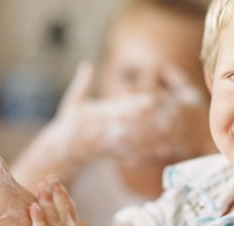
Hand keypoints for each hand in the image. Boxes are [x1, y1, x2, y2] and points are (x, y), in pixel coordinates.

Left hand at [28, 176, 89, 225]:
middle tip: (50, 177)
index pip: (69, 212)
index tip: (59, 185)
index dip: (64, 197)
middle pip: (62, 208)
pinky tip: (33, 207)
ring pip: (53, 215)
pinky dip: (38, 219)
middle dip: (56, 192)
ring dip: (47, 199)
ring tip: (42, 184)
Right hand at [45, 62, 173, 162]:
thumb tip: (86, 64)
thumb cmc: (69, 123)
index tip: (153, 100)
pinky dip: (150, 152)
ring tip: (169, 134)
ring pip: (135, 141)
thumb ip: (82, 83)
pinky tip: (164, 151)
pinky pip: (135, 154)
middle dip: (149, 123)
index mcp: (100, 113)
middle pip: (132, 125)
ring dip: (153, 138)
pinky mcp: (115, 153)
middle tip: (169, 120)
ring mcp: (111, 142)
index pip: (122, 107)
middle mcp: (107, 128)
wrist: (64, 149)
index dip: (138, 104)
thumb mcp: (73, 101)